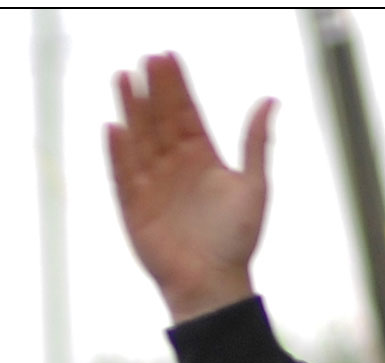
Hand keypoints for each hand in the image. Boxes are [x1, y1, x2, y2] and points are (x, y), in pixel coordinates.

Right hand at [107, 53, 271, 323]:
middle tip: (146, 60)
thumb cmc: (237, 240)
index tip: (168, 57)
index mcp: (201, 158)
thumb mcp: (254, 186)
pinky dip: (118, 154)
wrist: (214, 284)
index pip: (184, 113)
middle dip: (152, 90)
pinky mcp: (134, 209)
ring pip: (139, 140)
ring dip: (131, 111)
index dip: (176, 87)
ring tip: (123, 79)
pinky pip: (123, 176)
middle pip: (159, 120)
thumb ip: (256, 144)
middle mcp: (174, 167)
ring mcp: (152, 186)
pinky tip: (114, 128)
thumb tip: (270, 100)